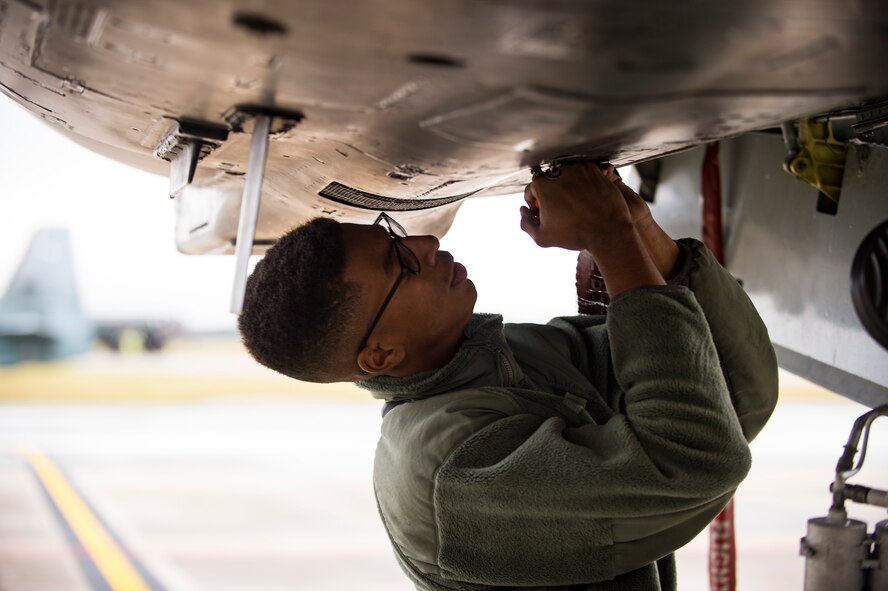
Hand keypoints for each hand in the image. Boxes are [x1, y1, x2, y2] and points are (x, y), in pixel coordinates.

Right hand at [519, 161, 665, 296]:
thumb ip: (527, 223)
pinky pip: (582, 175)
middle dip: (550, 195)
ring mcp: (577, 168)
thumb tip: (523, 211)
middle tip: (559, 210)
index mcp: (542, 184)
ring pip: (565, 177)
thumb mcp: (542, 237)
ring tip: (574, 205)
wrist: (608, 230)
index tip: (542, 213)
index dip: (534, 204)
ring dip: (566, 187)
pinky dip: (582, 184)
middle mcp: (558, 171)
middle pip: (548, 182)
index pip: (531, 191)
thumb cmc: (575, 234)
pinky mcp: (594, 169)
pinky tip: (586, 199)